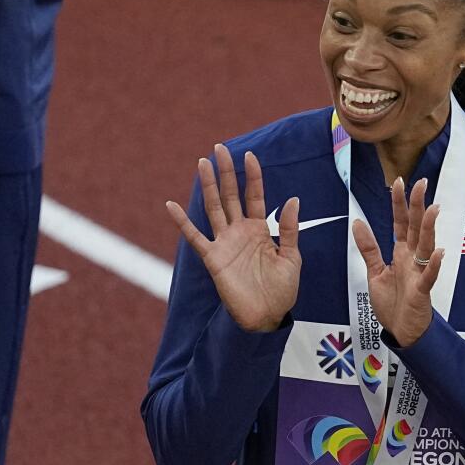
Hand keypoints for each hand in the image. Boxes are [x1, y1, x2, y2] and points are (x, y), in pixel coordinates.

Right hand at [166, 144, 300, 332]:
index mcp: (260, 230)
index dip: (252, 176)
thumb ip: (290, 229)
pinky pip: (194, 237)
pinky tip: (171, 205)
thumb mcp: (292, 258)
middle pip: (230, 195)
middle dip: (226, 172)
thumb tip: (293, 199)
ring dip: (207, 186)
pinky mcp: (213, 258)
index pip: (254, 196)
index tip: (250, 155)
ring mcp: (225, 243)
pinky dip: (182, 222)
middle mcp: (240, 232)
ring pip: (213, 208)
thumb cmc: (281, 290)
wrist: (266, 317)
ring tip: (202, 163)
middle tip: (220, 148)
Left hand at [353, 177, 444, 348]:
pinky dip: (433, 266)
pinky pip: (428, 277)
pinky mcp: (421, 292)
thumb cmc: (392, 303)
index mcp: (401, 253)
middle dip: (417, 206)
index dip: (399, 203)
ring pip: (426, 247)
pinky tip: (439, 253)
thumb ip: (369, 248)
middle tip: (421, 183)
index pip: (400, 223)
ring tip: (432, 210)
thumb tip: (358, 222)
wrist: (402, 331)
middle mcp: (412, 260)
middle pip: (416, 228)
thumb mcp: (375, 272)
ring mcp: (419, 274)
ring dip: (429, 229)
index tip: (398, 182)